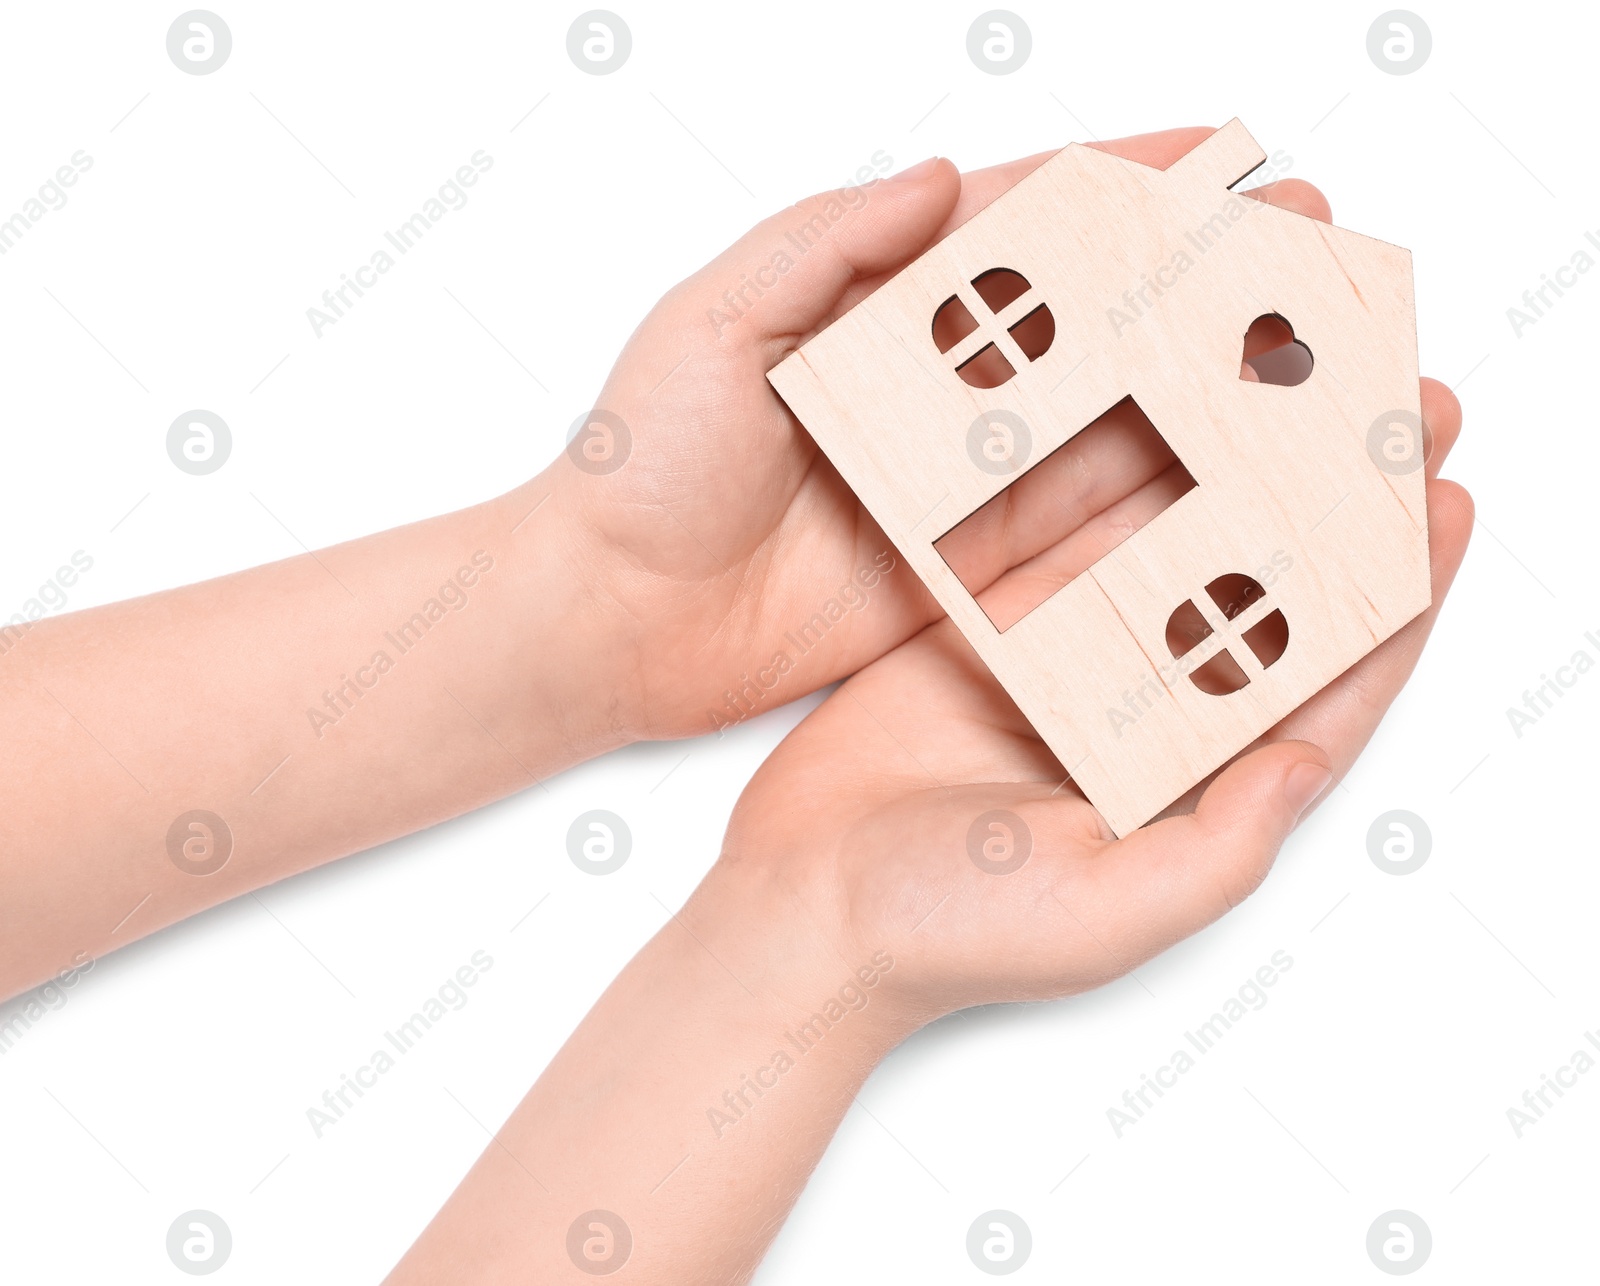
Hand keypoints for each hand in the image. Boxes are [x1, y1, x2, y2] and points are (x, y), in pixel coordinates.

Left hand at [532, 128, 1338, 742]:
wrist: (611, 615)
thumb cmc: (641, 462)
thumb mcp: (715, 322)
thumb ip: (825, 246)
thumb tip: (941, 179)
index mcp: (877, 307)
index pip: (1019, 226)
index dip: (1120, 183)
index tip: (1223, 153)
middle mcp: (934, 391)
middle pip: (1090, 323)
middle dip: (1195, 285)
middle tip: (1301, 256)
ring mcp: (955, 485)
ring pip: (1103, 428)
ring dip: (1200, 396)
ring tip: (1302, 365)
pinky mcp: (960, 576)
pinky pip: (1070, 539)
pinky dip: (1151, 514)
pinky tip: (1231, 487)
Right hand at [718, 381, 1469, 1022]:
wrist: (801, 905)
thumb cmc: (946, 932)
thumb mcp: (1111, 913)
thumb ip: (1222, 844)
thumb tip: (1315, 760)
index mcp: (1193, 782)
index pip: (1325, 680)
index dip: (1396, 597)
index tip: (1444, 502)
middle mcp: (1144, 712)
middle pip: (1264, 585)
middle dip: (1334, 502)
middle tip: (1395, 403)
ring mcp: (1068, 658)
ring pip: (1172, 538)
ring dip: (1235, 462)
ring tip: (1289, 377)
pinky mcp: (991, 622)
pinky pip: (1064, 530)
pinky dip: (1107, 469)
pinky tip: (1148, 401)